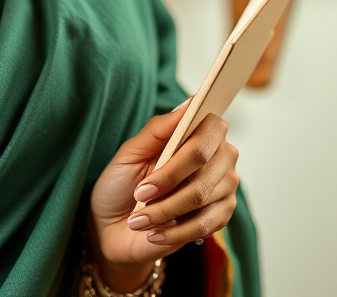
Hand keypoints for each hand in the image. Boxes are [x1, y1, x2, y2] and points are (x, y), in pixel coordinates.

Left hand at [88, 101, 239, 290]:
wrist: (114, 227)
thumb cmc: (122, 184)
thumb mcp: (131, 152)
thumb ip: (159, 129)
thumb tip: (190, 103)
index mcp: (196, 135)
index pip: (211, 127)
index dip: (189, 140)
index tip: (164, 152)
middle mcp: (216, 159)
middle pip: (205, 161)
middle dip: (167, 179)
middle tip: (140, 193)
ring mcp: (221, 190)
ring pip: (202, 195)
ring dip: (164, 209)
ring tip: (139, 218)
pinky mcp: (218, 220)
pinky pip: (204, 225)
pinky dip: (173, 231)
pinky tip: (152, 232)